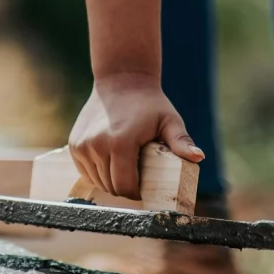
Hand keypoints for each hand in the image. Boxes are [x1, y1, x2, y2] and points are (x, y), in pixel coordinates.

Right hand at [68, 74, 202, 199]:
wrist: (121, 80)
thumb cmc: (150, 104)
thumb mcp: (169, 121)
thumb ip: (181, 141)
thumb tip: (198, 157)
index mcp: (120, 143)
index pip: (125, 186)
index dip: (136, 193)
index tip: (145, 188)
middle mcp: (97, 146)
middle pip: (111, 186)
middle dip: (124, 188)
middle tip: (137, 179)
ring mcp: (82, 146)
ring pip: (97, 181)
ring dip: (110, 181)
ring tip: (124, 169)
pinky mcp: (74, 145)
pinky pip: (86, 172)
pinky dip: (97, 173)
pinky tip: (109, 162)